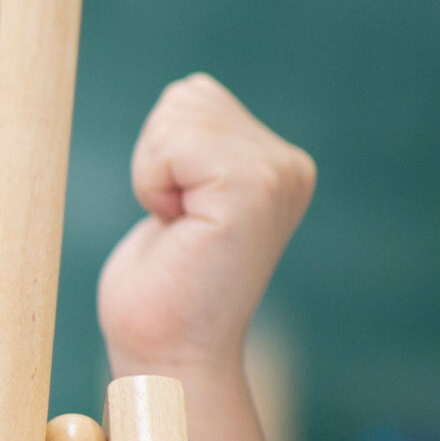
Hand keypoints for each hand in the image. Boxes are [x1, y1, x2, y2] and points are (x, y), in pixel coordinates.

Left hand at [97, 73, 315, 373]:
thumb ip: (198, 142)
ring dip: (152, 173)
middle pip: (185, 98)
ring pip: (176, 115)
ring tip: (178, 227)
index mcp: (277, 163)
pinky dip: (151, 183)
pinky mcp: (252, 189)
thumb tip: (190, 90)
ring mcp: (277, 175)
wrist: (167, 350)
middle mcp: (289, 165)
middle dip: (155, 159)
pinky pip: (171, 144)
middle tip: (176, 224)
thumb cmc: (159, 285)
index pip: (193, 95)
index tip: (179, 213)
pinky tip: (175, 227)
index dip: (159, 152)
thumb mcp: (181, 191)